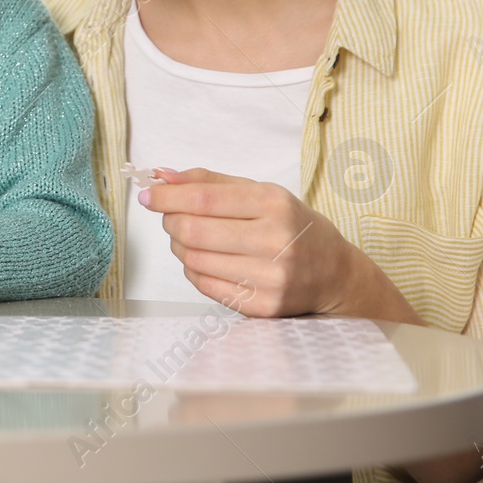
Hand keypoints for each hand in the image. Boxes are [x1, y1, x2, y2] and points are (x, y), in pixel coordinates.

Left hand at [144, 170, 482, 482]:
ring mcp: (270, 278)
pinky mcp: (261, 306)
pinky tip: (209, 260)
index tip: (148, 194)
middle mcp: (275, 241)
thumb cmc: (293, 227)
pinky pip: (204, 284)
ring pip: (193, 259)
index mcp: (274, 205)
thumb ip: (209, 181)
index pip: (205, 198)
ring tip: (193, 239)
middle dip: (171, 221)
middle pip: (193, 230)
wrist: (335, 275)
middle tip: (172, 217)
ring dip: (180, 246)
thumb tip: (161, 175)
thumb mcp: (261, 193)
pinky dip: (195, 268)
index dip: (168, 196)